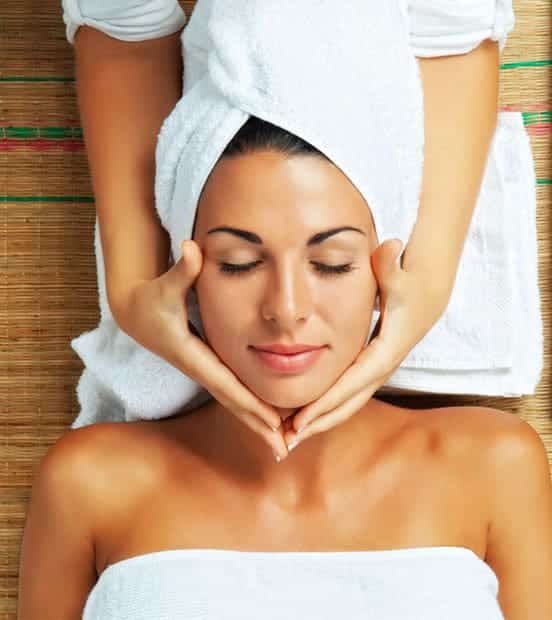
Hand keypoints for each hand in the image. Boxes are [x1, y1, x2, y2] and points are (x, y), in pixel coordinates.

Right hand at [115, 240, 288, 459]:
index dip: (251, 404)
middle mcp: (202, 368)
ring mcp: (207, 370)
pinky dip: (251, 407)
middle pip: (235, 403)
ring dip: (258, 422)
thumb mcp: (165, 285)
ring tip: (283, 442)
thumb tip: (191, 248)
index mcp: (194, 355)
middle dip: (259, 426)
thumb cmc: (151, 299)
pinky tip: (270, 417)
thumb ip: (181, 270)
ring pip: (236, 401)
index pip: (228, 385)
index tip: (273, 424)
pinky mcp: (209, 366)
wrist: (135, 314)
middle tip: (285, 450)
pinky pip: (235, 391)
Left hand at [281, 238, 449, 453]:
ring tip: (290, 434)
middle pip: (348, 403)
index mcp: (386, 349)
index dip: (326, 403)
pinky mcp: (371, 365)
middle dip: (318, 422)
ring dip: (321, 419)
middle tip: (287, 440)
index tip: (299, 420)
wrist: (428, 290)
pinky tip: (307, 413)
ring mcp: (377, 367)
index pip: (352, 383)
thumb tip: (391, 247)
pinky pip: (348, 392)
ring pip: (348, 402)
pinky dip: (328, 406)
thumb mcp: (401, 271)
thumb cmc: (410, 280)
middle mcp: (381, 365)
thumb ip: (392, 263)